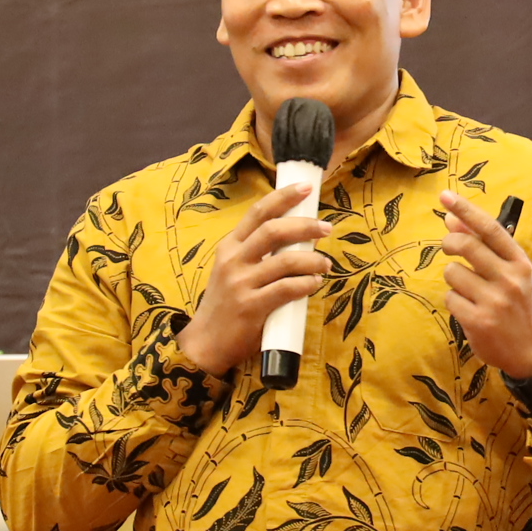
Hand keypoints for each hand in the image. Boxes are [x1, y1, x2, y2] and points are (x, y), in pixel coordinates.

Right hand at [176, 181, 332, 373]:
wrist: (205, 342)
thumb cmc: (226, 305)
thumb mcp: (233, 271)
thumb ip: (257, 254)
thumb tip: (298, 239)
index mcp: (230, 246)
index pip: (258, 212)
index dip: (283, 197)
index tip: (306, 188)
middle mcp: (233, 260)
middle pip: (274, 230)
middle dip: (305, 225)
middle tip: (326, 227)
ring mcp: (241, 284)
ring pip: (285, 260)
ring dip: (312, 259)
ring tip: (325, 264)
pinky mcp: (251, 307)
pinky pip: (286, 289)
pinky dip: (306, 283)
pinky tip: (314, 283)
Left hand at [440, 191, 531, 378]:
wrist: (531, 350)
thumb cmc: (517, 305)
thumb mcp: (510, 272)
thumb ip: (483, 245)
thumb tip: (452, 218)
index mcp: (520, 263)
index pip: (490, 228)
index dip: (466, 209)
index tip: (445, 196)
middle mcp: (509, 279)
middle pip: (466, 245)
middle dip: (450, 243)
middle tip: (449, 247)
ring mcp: (494, 301)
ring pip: (453, 273)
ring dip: (454, 279)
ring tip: (470, 291)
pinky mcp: (478, 321)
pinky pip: (450, 298)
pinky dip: (454, 301)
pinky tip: (469, 309)